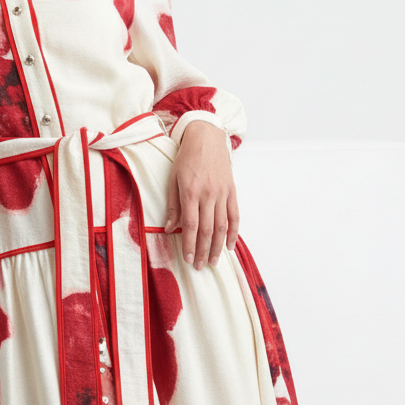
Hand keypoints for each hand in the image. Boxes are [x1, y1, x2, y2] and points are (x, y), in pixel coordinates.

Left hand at [163, 121, 239, 269]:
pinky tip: (230, 246)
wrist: (206, 137)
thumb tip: (170, 229)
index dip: (190, 245)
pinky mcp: (232, 190)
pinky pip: (235, 216)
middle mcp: (208, 194)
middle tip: (200, 267)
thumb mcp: (173, 180)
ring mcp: (222, 193)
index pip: (191, 226)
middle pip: (208, 230)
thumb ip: (173, 206)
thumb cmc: (186, 158)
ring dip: (219, 247)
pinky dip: (234, 233)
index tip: (188, 260)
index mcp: (191, 192)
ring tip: (215, 262)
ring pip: (222, 226)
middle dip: (204, 251)